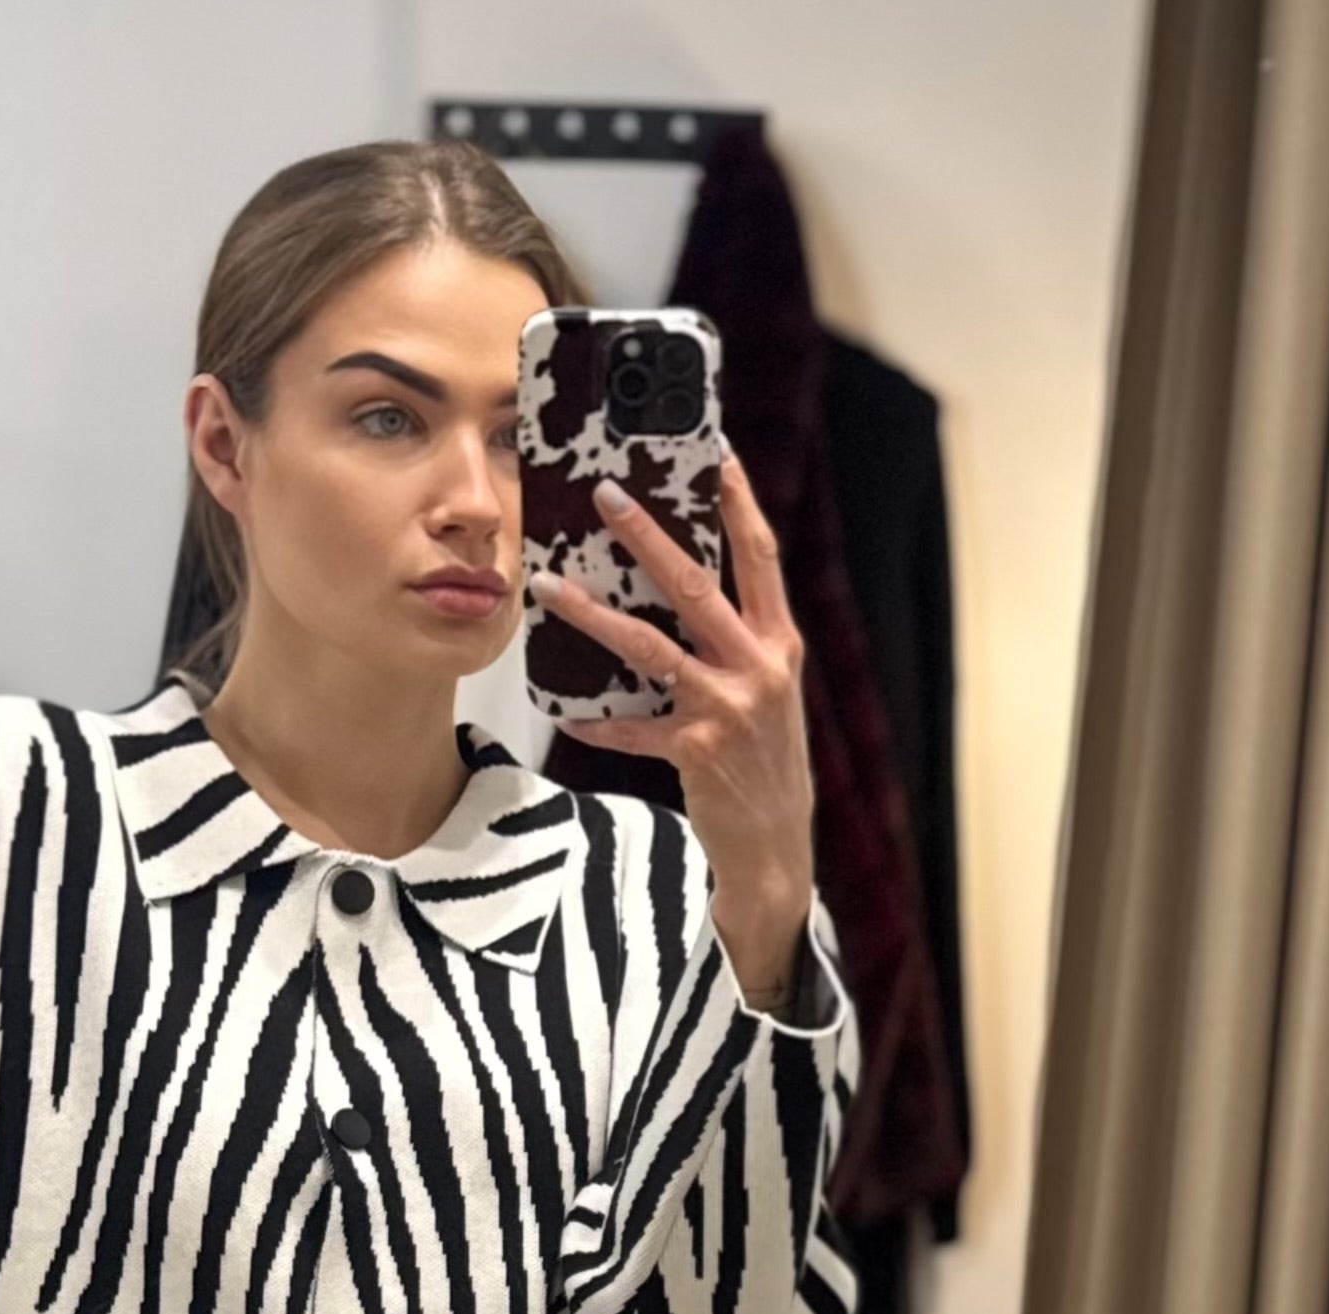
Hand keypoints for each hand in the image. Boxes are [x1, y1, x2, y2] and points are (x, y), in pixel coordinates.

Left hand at [532, 451, 815, 996]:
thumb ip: (735, 642)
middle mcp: (758, 668)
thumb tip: (680, 587)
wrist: (774, 845)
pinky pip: (632, 728)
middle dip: (648, 535)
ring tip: (550, 587)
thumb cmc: (763, 760)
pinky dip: (597, 721)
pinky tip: (564, 711)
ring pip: (650, 648)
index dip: (739, 502)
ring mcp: (727, 710)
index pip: (760, 557)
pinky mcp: (695, 752)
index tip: (713, 453)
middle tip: (606, 496)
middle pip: (696, 586)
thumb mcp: (767, 691)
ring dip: (595, 616)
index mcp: (779, 643)